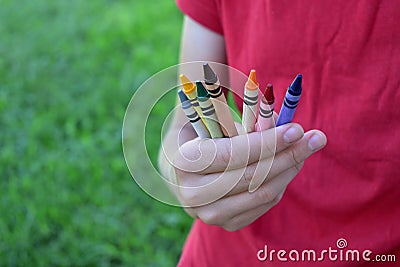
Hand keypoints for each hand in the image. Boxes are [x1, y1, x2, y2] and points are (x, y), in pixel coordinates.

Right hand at [172, 123, 326, 230]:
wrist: (181, 171)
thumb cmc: (200, 136)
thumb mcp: (211, 119)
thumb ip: (239, 115)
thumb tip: (280, 111)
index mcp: (183, 163)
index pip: (232, 155)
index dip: (267, 143)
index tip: (297, 128)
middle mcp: (193, 195)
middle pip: (251, 178)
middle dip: (288, 156)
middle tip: (316, 138)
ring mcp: (209, 214)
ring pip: (262, 194)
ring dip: (289, 169)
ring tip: (306, 148)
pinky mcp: (226, 224)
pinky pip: (263, 204)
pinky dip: (281, 182)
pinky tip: (289, 164)